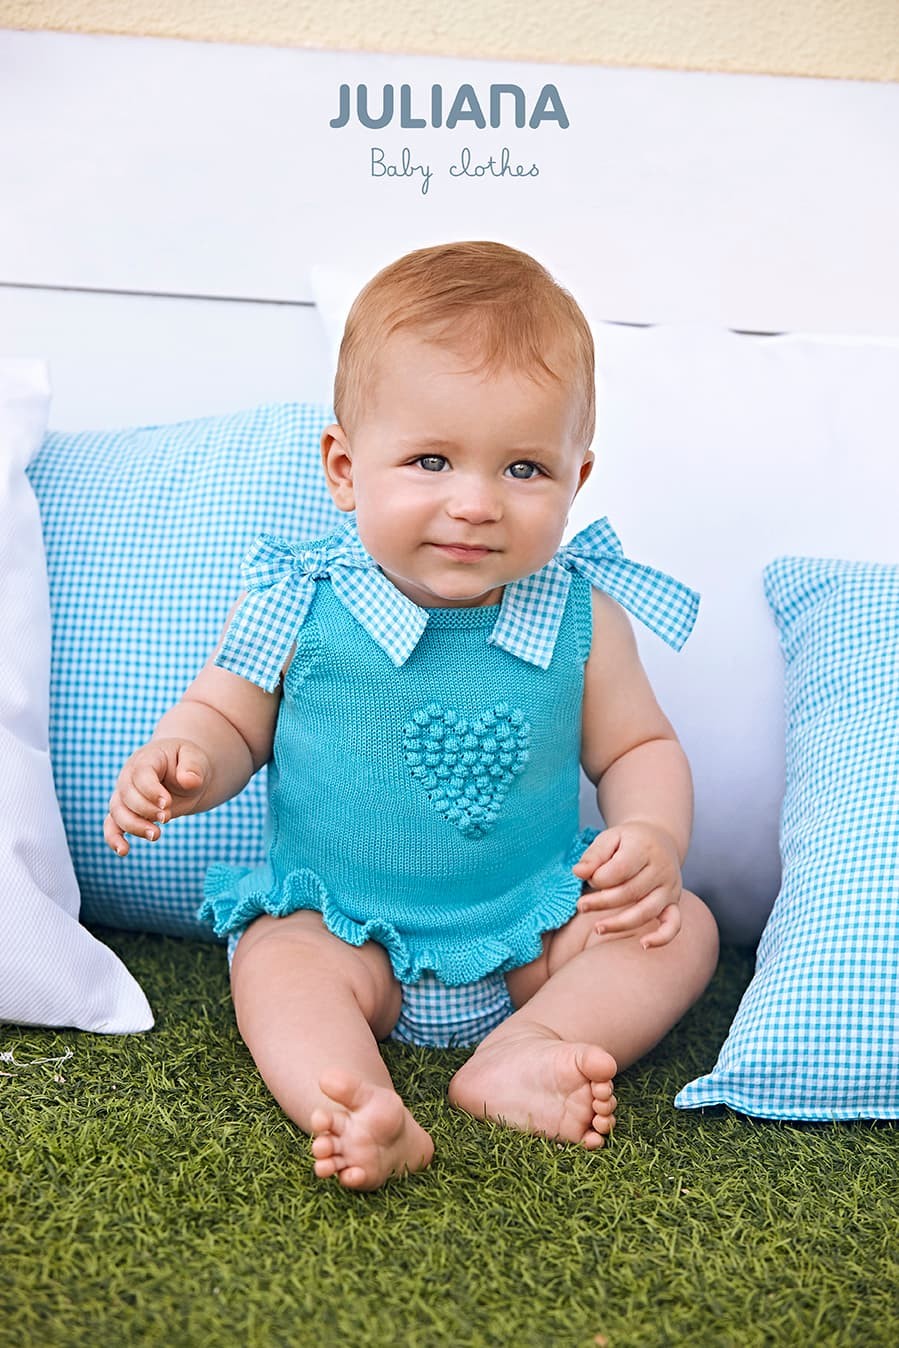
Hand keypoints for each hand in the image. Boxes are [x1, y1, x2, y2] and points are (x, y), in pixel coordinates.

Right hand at [104, 738, 211, 856]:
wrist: (183, 774)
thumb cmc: (188, 764)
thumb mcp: (195, 759)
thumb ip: (193, 767)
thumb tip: (189, 780)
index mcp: (147, 759)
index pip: (141, 774)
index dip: (151, 790)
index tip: (167, 804)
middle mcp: (129, 776)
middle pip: (127, 794)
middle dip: (146, 809)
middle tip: (167, 818)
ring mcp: (124, 795)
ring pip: (118, 812)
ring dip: (134, 826)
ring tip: (156, 835)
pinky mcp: (126, 812)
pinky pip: (112, 825)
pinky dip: (114, 838)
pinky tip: (123, 851)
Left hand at [571, 820, 682, 947]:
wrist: (659, 838)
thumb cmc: (628, 841)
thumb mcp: (609, 838)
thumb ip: (594, 855)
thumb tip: (578, 873)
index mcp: (644, 848)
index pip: (619, 870)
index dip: (599, 878)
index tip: (588, 877)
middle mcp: (662, 869)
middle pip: (630, 892)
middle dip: (602, 902)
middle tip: (581, 906)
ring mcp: (670, 888)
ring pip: (646, 911)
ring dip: (620, 923)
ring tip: (597, 928)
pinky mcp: (674, 903)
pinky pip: (673, 924)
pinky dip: (661, 937)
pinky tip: (644, 945)